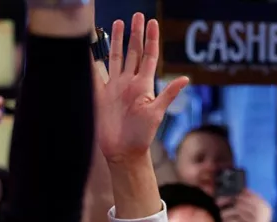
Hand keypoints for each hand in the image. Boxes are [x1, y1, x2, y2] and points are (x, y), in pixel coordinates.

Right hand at [94, 14, 188, 164]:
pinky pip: (96, 74)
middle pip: (132, 52)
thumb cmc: (141, 136)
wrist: (123, 151)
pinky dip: (92, 61)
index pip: (148, 56)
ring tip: (119, 23)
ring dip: (118, 41)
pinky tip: (90, 49)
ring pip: (116, 58)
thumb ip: (168, 94)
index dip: (150, 39)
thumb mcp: (156, 114)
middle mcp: (129, 83)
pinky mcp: (101, 95)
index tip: (152, 22)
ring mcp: (115, 88)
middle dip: (135, 33)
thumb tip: (186, 78)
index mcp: (143, 85)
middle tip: (137, 15)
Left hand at [219, 191, 273, 221]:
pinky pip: (240, 220)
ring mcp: (260, 217)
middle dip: (228, 200)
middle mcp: (263, 208)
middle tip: (217, 203)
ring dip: (228, 212)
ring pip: (239, 209)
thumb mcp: (251, 214)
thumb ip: (245, 204)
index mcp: (262, 203)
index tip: (223, 196)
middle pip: (242, 199)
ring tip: (221, 215)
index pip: (247, 193)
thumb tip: (233, 194)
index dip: (234, 193)